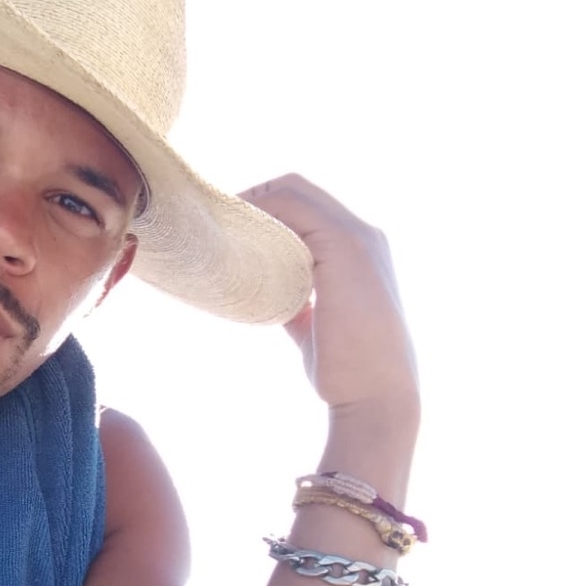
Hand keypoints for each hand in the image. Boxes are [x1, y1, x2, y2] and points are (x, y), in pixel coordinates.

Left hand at [239, 174, 418, 432]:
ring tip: (214, 223)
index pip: (305, 204)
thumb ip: (293, 303)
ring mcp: (358, 238)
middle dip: (250, 197)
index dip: (263, 206)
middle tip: (210, 220)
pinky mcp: (345, 248)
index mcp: (359, 250)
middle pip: (296, 188)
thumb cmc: (346, 369)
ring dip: (250, 202)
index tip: (225, 227)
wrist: (375, 397)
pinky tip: (233, 236)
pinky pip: (294, 210)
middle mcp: (363, 235)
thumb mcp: (312, 326)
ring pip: (292, 192)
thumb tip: (264, 298)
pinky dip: (259, 215)